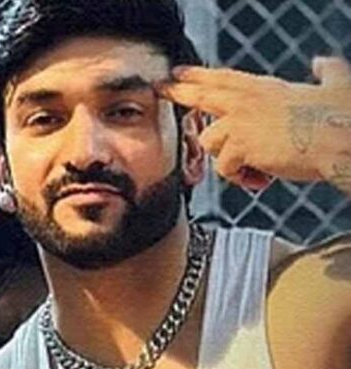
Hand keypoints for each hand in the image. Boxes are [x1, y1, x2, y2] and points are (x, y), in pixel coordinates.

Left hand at [158, 58, 350, 191]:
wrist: (340, 137)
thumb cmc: (339, 117)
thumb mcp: (330, 84)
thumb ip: (325, 71)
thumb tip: (322, 63)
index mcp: (263, 87)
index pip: (223, 78)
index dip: (198, 75)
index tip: (178, 74)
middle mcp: (246, 101)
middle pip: (200, 95)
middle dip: (177, 92)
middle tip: (162, 90)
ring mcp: (240, 122)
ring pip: (209, 143)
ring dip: (228, 161)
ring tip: (255, 169)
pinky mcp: (240, 146)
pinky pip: (224, 168)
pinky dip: (241, 179)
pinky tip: (262, 179)